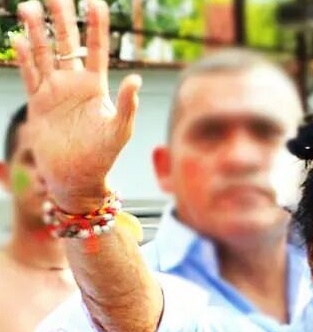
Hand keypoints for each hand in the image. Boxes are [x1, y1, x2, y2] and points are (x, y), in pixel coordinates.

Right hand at [13, 0, 140, 212]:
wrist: (76, 176)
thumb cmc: (104, 155)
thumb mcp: (119, 129)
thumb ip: (126, 104)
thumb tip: (136, 80)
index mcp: (97, 86)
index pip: (96, 49)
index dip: (96, 26)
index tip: (96, 1)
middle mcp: (75, 84)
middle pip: (67, 44)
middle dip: (62, 20)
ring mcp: (54, 92)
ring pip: (44, 55)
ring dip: (37, 33)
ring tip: (29, 8)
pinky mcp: (38, 104)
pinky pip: (30, 76)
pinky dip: (25, 59)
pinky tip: (20, 40)